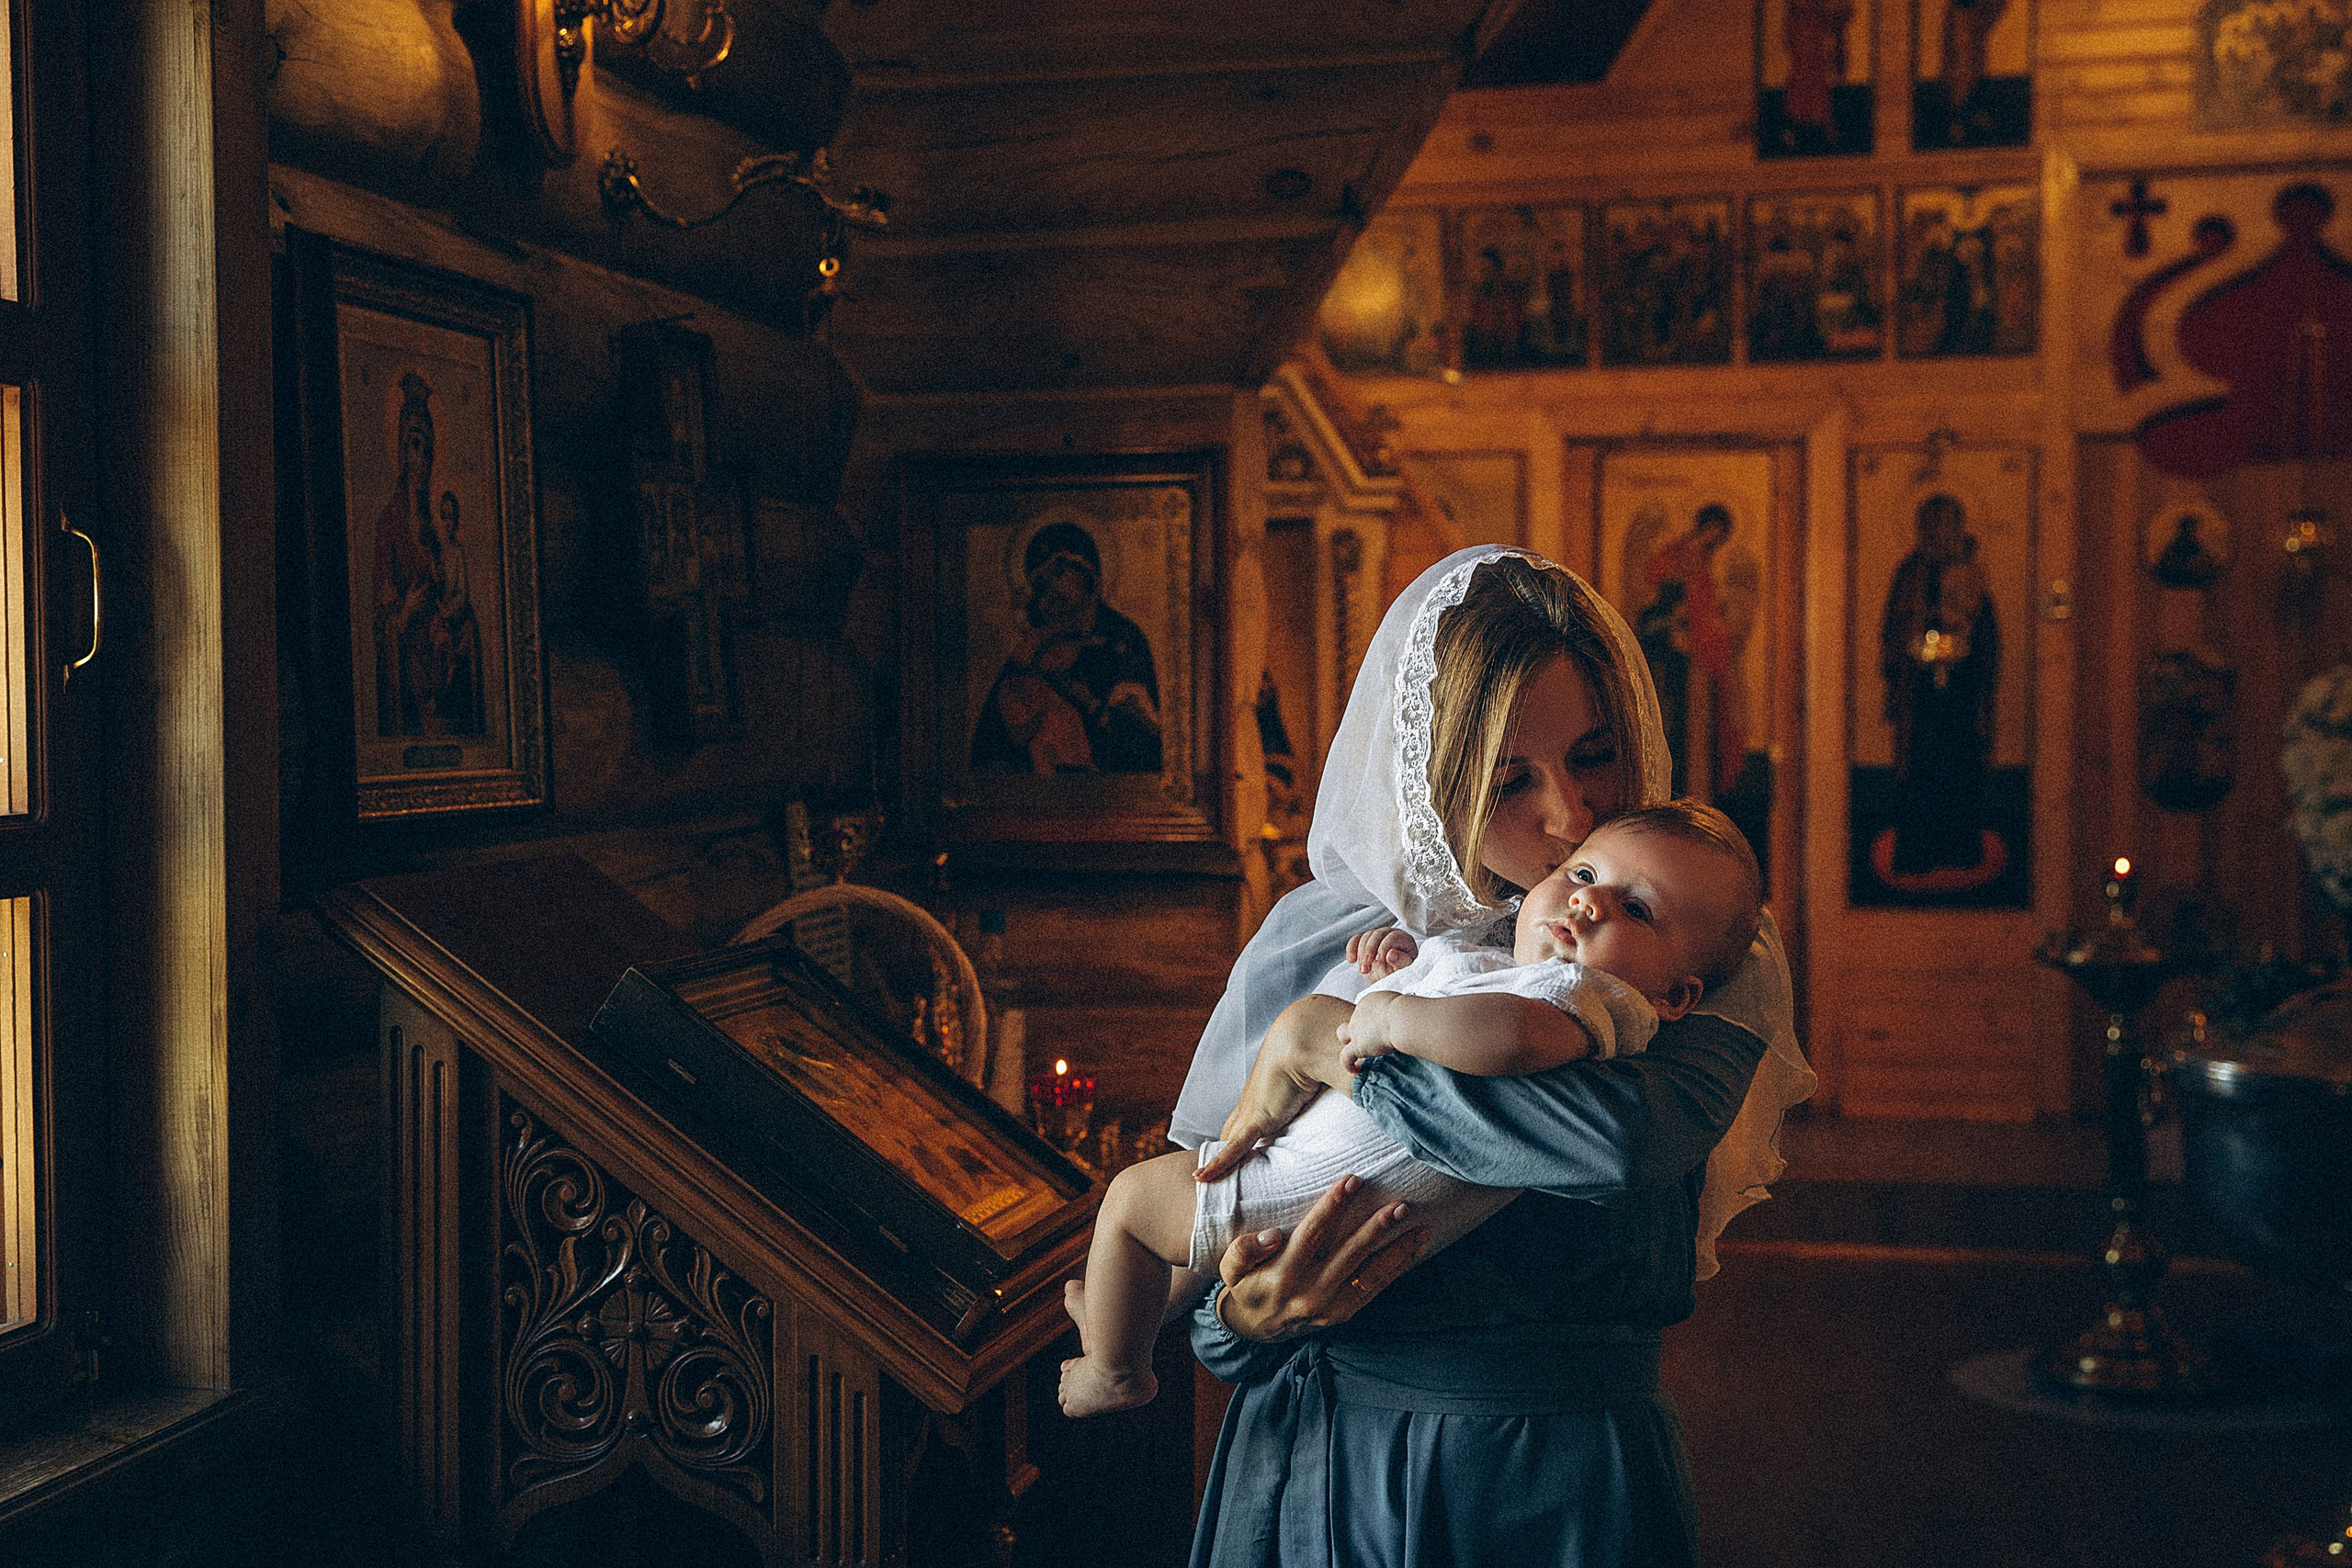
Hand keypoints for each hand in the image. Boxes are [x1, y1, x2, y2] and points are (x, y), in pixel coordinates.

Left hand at [1197, 995, 1352, 1184]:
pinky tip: (1201, 1179)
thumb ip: (1355, 1088)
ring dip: (1223, 1160)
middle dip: (1228, 1150)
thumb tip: (1388, 1107)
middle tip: (1220, 1176)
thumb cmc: (1330, 1047)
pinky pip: (1234, 1147)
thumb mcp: (1341, 1075)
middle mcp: (1260, 1101)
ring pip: (1232, 1141)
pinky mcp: (1257, 1118)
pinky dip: (1219, 1164)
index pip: (1255, 1118)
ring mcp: (1256, 1109)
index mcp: (1276, 1092)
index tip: (1243, 1155)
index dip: (1247, 1134)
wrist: (1311, 1032)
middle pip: (1237, 1130)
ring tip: (1210, 1184)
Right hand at [1212, 1174, 1426, 1342]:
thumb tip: (1272, 1234)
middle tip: (1399, 1204)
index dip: (1332, 1206)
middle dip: (1376, 1227)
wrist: (1255, 1328)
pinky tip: (1415, 1247)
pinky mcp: (1344, 1314)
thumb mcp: (1231, 1268)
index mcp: (1283, 1275)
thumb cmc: (1245, 1285)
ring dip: (1396, 1249)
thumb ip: (1245, 1249)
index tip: (1351, 1180)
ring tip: (1419, 1226)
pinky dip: (1397, 1267)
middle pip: (1349, 1254)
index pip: (1312, 1234)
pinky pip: (1375, 1289)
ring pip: (1370, 1274)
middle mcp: (1310, 1293)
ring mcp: (1330, 1307)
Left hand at [1337, 990, 1399, 1072]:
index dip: (1373, 1020)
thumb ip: (1397, 1010)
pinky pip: (1346, 1057)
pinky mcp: (1357, 1046)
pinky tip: (1353, 1070)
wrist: (1402, 1019)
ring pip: (1342, 1035)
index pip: (1365, 1011)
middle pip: (1354, 1021)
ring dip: (1348, 1042)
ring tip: (1356, 1053)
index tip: (1383, 1027)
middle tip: (1371, 1038)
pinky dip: (1348, 1064)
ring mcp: (1356, 1030)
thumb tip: (1405, 1016)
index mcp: (1369, 1001)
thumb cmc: (1409, 1011)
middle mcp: (1359, 1013)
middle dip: (1359, 1029)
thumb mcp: (1401, 1003)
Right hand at [1346, 927, 1418, 978]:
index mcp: (1404, 939)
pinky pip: (1356, 939)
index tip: (1379, 959)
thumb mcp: (1403, 970)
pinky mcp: (1365, 941)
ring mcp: (1377, 936)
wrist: (1389, 979)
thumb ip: (1400, 962)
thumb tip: (1391, 954)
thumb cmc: (1399, 973)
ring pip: (1366, 937)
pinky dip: (1351, 948)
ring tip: (1364, 970)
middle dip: (1370, 950)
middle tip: (1366, 965)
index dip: (1384, 947)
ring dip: (1361, 954)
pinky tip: (1351, 960)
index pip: (1392, 937)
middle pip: (1377, 934)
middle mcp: (1390, 934)